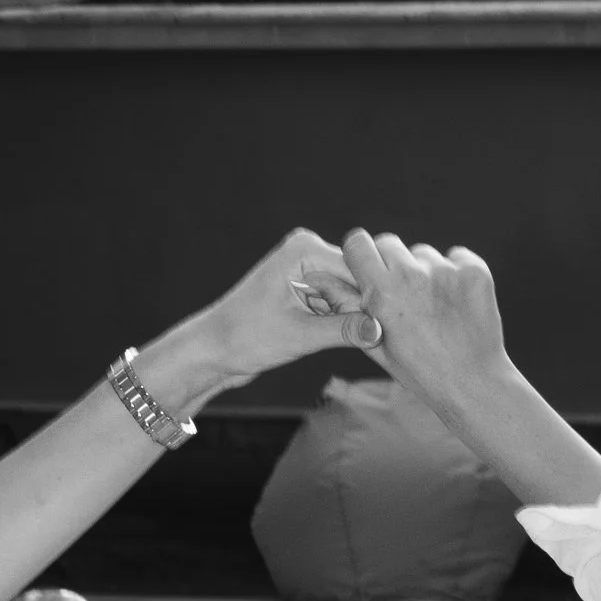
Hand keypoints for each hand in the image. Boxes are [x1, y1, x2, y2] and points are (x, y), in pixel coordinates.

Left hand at [179, 227, 384, 394]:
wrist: (212, 351)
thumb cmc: (244, 337)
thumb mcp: (300, 336)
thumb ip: (344, 330)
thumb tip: (381, 330)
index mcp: (305, 249)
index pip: (359, 269)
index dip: (374, 299)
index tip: (388, 326)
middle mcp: (307, 252)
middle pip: (357, 281)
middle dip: (363, 311)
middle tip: (372, 338)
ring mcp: (306, 270)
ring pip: (350, 295)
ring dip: (352, 319)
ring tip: (352, 340)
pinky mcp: (304, 290)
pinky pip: (337, 304)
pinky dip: (341, 323)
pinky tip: (342, 338)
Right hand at [330, 232, 600, 506]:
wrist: (473, 384)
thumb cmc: (420, 371)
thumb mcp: (375, 344)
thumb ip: (349, 308)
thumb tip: (320, 279)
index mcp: (382, 293)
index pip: (357, 243)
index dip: (361, 256)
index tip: (368, 269)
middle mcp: (412, 276)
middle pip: (388, 242)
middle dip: (390, 262)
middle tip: (402, 293)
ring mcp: (446, 271)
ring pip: (423, 252)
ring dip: (423, 271)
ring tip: (434, 307)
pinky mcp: (473, 270)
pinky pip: (455, 256)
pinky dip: (454, 273)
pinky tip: (456, 302)